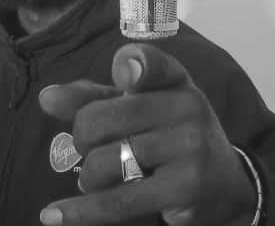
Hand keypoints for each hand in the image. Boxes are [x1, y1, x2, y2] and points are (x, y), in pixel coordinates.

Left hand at [37, 43, 256, 225]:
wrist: (227, 189)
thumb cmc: (171, 141)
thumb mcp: (141, 111)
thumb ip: (94, 99)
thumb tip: (47, 98)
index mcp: (175, 80)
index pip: (150, 64)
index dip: (133, 66)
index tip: (123, 74)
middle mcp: (187, 106)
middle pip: (100, 120)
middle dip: (82, 140)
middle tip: (93, 150)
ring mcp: (189, 147)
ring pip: (104, 162)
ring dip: (90, 178)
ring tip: (101, 180)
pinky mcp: (185, 187)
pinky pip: (118, 201)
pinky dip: (81, 211)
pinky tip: (53, 215)